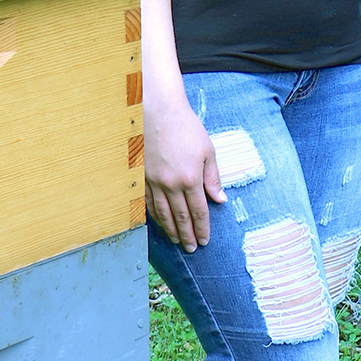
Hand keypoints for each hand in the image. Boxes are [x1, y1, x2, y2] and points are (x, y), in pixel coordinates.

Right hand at [143, 85, 226, 250]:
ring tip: (176, 240)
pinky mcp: (141, 176)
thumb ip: (213, 178)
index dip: (202, 228)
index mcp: (191, 178)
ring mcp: (153, 181)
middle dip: (186, 235)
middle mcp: (171, 184)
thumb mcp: (207, 151)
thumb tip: (219, 200)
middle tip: (191, 248)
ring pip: (162, 213)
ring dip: (170, 229)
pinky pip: (147, 202)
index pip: (198, 211)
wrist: (158, 111)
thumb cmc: (186, 127)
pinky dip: (154, 216)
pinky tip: (159, 222)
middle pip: (180, 217)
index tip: (204, 241)